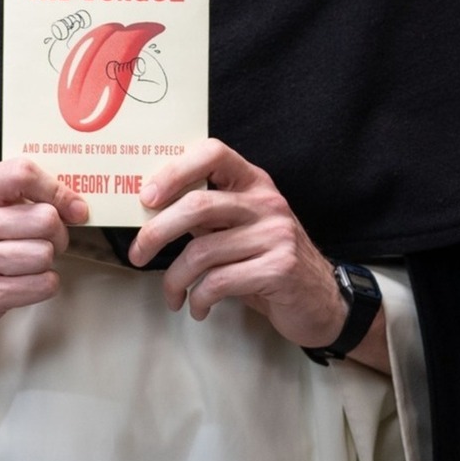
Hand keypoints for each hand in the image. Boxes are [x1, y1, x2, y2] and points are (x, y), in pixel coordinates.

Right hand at [0, 158, 87, 364]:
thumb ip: (17, 198)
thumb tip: (74, 204)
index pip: (22, 173)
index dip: (56, 189)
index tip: (72, 206)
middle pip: (44, 218)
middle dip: (58, 233)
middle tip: (47, 241)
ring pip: (45, 253)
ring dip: (46, 262)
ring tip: (28, 263)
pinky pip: (42, 284)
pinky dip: (43, 285)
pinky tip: (24, 283)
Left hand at [128, 140, 387, 371]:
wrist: (322, 300)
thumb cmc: (267, 260)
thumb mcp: (241, 227)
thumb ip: (208, 213)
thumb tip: (150, 211)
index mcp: (253, 181)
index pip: (212, 152)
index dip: (174, 171)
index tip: (146, 198)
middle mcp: (266, 202)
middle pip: (198, 206)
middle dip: (157, 232)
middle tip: (137, 254)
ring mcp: (276, 234)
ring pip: (203, 251)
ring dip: (176, 279)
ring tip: (173, 296)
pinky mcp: (279, 268)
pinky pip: (220, 282)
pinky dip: (199, 299)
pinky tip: (198, 307)